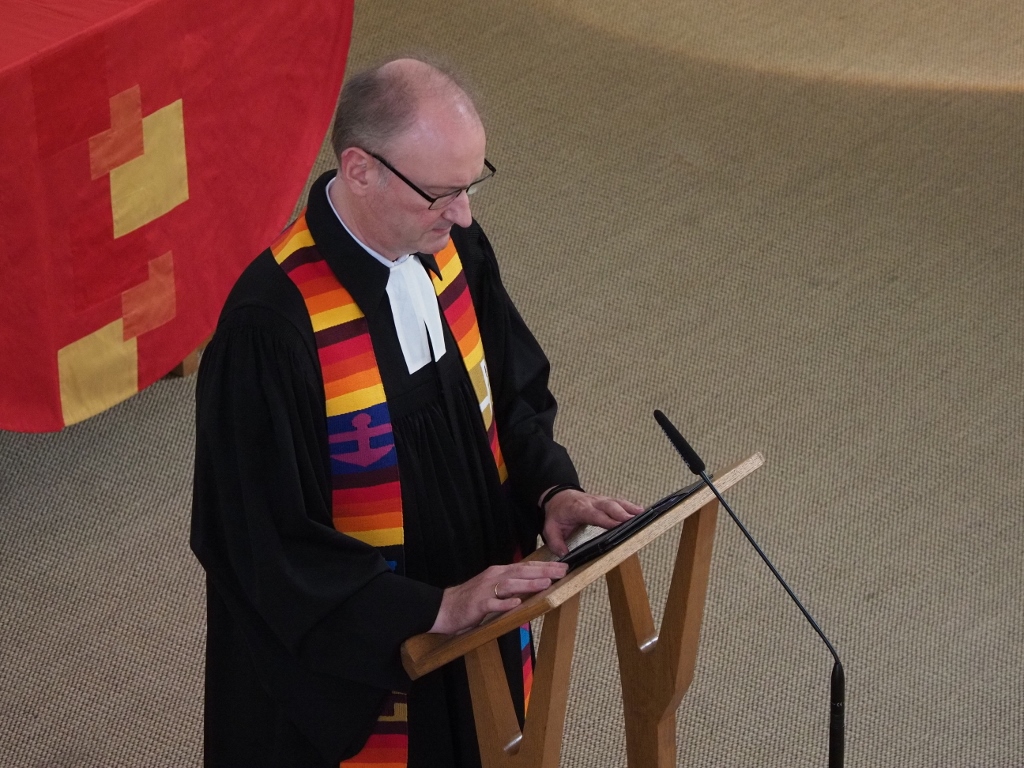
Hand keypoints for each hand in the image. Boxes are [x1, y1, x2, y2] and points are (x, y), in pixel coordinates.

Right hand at [429, 560, 568, 634]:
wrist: (443, 608)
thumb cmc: (470, 600)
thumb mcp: (493, 589)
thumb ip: (510, 586)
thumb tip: (533, 585)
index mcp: (498, 573)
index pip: (525, 567)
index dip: (544, 566)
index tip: (562, 566)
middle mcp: (493, 578)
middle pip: (521, 572)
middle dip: (543, 571)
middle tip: (562, 571)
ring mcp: (485, 591)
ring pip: (510, 585)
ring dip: (528, 584)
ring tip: (545, 583)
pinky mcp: (477, 606)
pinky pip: (492, 604)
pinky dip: (505, 604)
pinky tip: (517, 604)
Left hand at [542, 490, 643, 556]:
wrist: (558, 496)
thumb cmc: (557, 513)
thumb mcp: (549, 528)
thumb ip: (556, 542)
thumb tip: (564, 555)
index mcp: (579, 509)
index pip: (595, 515)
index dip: (607, 519)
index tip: (619, 525)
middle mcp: (591, 503)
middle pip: (609, 506)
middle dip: (622, 513)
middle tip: (635, 521)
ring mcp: (599, 500)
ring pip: (616, 502)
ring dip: (629, 508)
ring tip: (643, 514)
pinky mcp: (605, 501)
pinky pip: (618, 502)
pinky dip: (629, 506)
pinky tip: (640, 510)